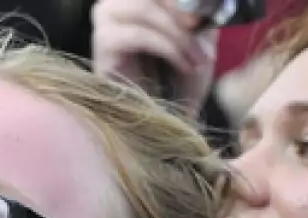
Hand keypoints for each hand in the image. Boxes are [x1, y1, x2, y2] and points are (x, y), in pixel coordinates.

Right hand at [91, 0, 217, 109]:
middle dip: (183, 9)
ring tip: (199, 58)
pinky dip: (168, 48)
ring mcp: (105, 20)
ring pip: (145, 10)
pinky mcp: (102, 44)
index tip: (204, 11)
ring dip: (179, 34)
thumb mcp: (198, 34)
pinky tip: (185, 65)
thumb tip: (206, 0)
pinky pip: (139, 34)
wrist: (162, 116)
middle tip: (201, 29)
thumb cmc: (177, 75)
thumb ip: (200, 9)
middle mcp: (115, 1)